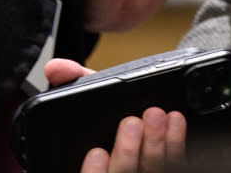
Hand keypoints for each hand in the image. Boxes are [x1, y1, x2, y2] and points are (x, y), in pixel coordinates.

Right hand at [42, 60, 186, 171]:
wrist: (145, 112)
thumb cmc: (114, 109)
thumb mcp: (93, 96)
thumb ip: (73, 81)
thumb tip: (55, 68)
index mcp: (94, 164)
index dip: (93, 172)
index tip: (96, 152)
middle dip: (126, 152)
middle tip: (131, 123)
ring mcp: (141, 172)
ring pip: (148, 170)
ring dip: (154, 144)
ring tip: (156, 115)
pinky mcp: (168, 167)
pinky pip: (174, 161)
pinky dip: (175, 141)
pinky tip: (175, 121)